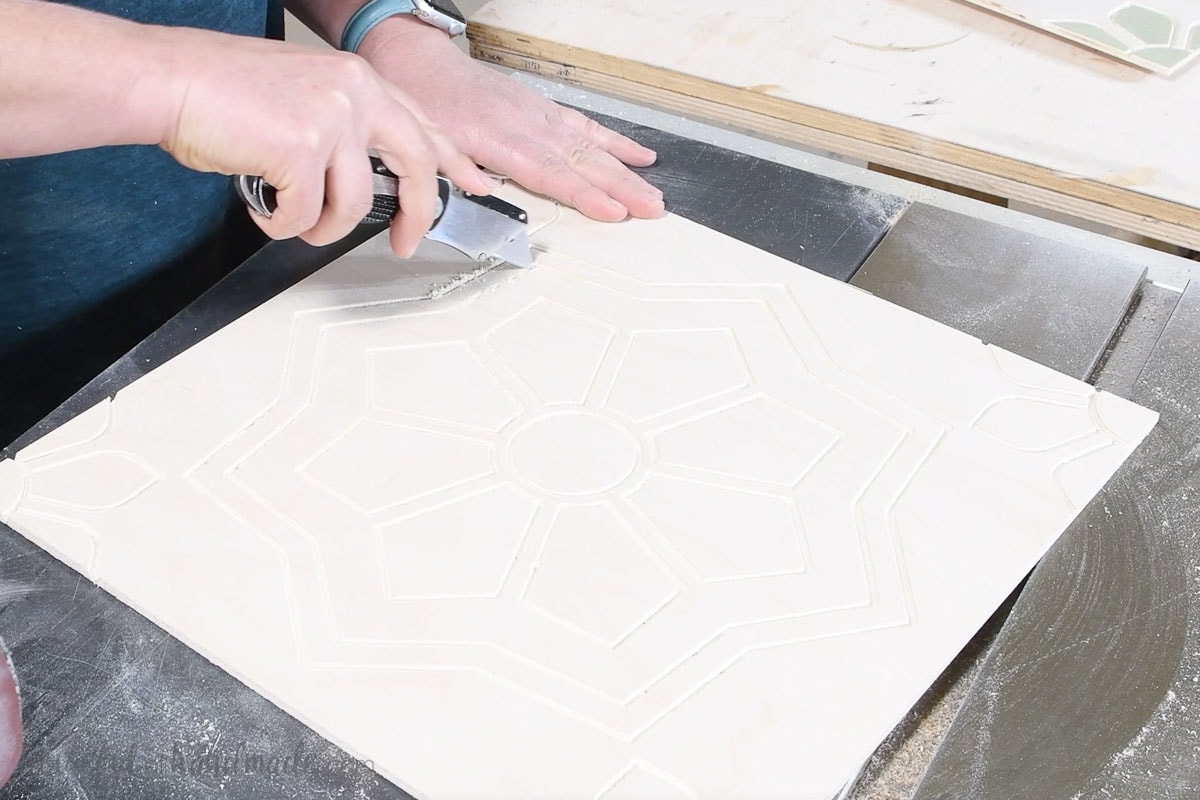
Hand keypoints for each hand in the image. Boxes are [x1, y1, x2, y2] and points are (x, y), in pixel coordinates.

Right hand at [153, 28, 494, 255]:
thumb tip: (370, 177)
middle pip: (418, 165)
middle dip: (420, 214)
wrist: (169, 79)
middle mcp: (354, 93)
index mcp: (358, 79)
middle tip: (407, 243)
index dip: (454, 160)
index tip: (475, 184)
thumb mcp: (306, 93)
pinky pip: (307, 215)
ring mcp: (331, 120)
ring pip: (357, 203)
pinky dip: (283, 224)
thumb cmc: (222, 90)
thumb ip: (347, 126)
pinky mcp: (302, 150)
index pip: (424, 124)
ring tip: (295, 220)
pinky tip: (264, 207)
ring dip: (323, 227)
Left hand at [358, 19, 663, 222]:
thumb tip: (479, 190)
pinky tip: (640, 157)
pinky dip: (617, 143)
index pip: (553, 175)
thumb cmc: (426, 102)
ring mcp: (543, 117)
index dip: (585, 195)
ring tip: (654, 193)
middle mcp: (530, 126)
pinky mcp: (546, 110)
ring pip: (594, 147)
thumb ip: (455, 167)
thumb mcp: (429, 140)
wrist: (421, 64)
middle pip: (585, 163)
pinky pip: (588, 128)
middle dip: (622, 189)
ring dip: (627, 173)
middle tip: (652, 208)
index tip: (613, 211)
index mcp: (502, 139)